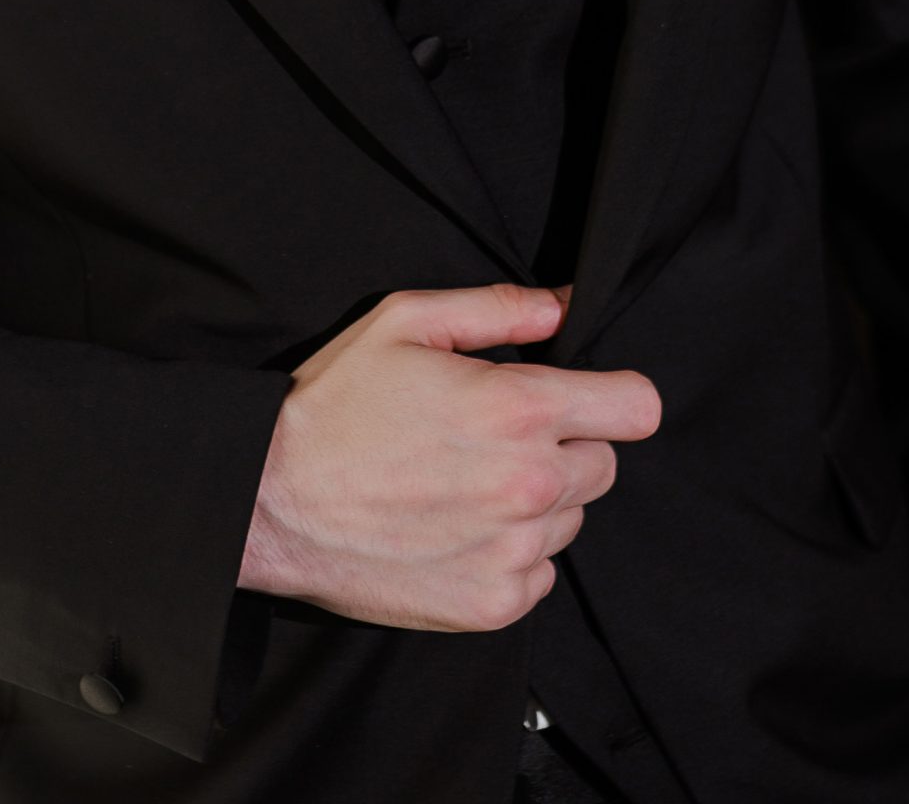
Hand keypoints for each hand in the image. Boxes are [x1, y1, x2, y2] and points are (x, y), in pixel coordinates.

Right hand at [238, 282, 660, 631]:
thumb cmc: (334, 404)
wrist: (270, 500)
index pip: (638, 408)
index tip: (589, 396)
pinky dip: (512, 551)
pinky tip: (457, 526)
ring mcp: (513, 551)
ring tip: (467, 482)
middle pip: (606, 463)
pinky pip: (541, 572)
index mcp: (517, 409)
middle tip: (499, 436)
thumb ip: (499, 308)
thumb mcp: (405, 322)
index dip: (617, 394)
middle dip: (567, 443)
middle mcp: (528, 484)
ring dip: (538, 499)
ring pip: (572, 517)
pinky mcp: (493, 604)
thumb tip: (564, 305)